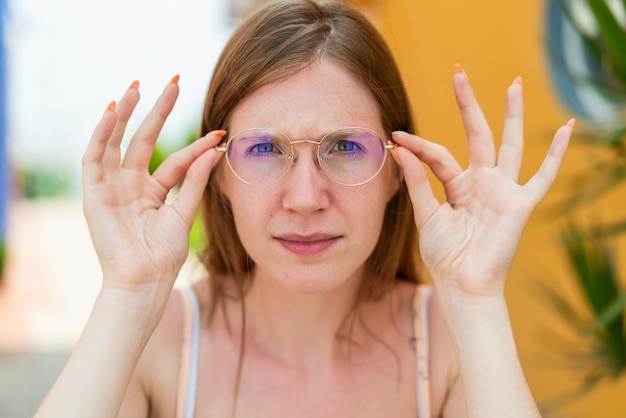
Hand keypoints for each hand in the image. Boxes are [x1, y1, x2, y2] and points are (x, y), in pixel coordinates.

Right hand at [82, 78, 224, 297]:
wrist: (143, 282)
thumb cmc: (164, 255)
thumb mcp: (184, 212)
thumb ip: (196, 180)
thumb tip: (215, 149)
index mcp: (153, 192)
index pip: (176, 161)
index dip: (196, 146)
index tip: (218, 132)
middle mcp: (131, 185)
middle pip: (144, 140)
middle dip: (157, 111)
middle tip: (174, 83)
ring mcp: (111, 187)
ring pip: (116, 142)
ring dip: (125, 114)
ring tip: (137, 87)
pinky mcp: (94, 194)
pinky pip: (94, 158)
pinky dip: (101, 134)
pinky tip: (113, 111)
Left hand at [391, 67, 572, 298]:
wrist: (462, 284)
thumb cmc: (445, 255)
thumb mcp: (426, 215)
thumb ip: (417, 181)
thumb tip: (400, 148)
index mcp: (457, 185)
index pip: (437, 155)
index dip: (417, 146)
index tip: (396, 137)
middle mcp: (481, 182)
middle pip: (476, 134)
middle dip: (468, 104)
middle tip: (458, 72)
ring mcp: (502, 190)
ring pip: (509, 145)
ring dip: (512, 115)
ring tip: (514, 84)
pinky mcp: (520, 204)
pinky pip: (543, 177)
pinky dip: (556, 155)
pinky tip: (567, 130)